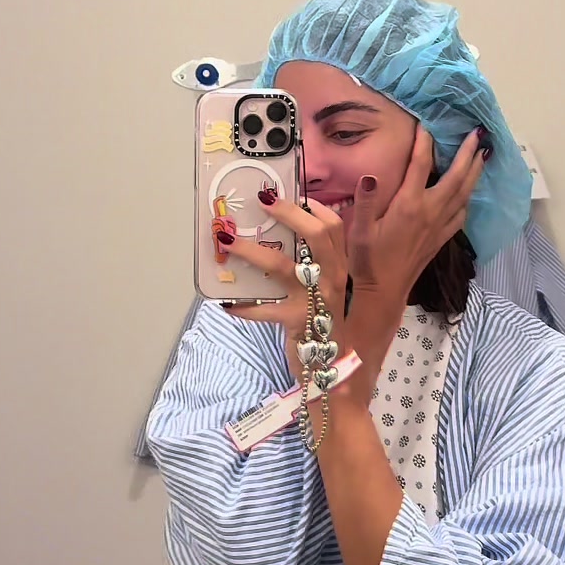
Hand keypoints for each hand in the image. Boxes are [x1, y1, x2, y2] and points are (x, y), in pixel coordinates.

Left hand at [221, 198, 349, 385]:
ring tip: (226, 241)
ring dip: (250, 251)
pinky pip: (262, 310)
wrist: (330, 369)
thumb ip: (310, 266)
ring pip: (282, 267)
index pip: (334, 228)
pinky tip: (225, 303)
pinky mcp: (296, 322)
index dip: (313, 207)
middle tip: (262, 201)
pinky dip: (241, 306)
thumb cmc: (320, 324)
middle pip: (317, 236)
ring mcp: (316, 301)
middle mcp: (332, 279)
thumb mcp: (324, 291)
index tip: (292, 195)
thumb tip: (272, 240)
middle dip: (288, 214)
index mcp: (339, 268)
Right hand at [347, 123, 486, 319]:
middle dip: (467, 153)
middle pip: (455, 177)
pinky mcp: (441, 238)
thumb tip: (371, 175)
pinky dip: (468, 198)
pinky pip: (461, 213)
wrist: (383, 293)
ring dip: (475, 172)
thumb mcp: (359, 231)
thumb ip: (366, 201)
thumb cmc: (368, 261)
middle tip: (478, 133)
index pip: (420, 165)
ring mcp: (438, 226)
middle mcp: (429, 212)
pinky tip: (469, 193)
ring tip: (483, 154)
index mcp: (408, 205)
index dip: (424, 142)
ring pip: (464, 193)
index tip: (426, 123)